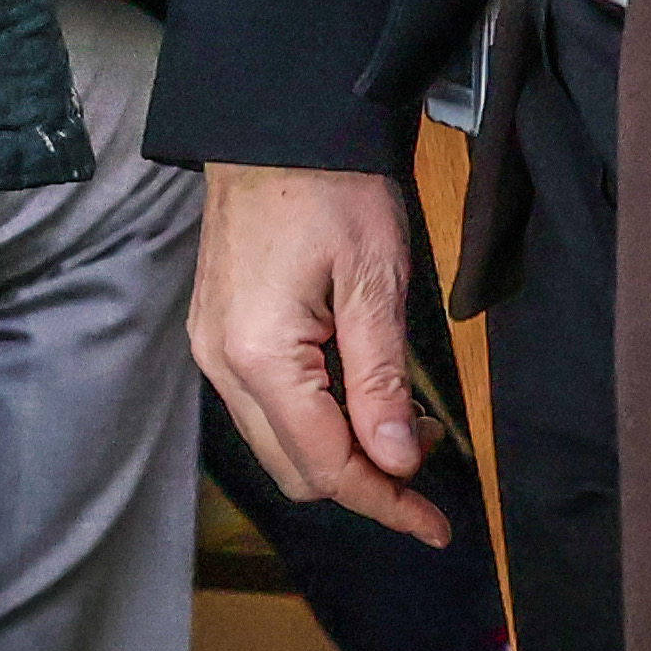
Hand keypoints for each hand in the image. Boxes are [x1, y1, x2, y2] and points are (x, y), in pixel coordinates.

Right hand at [190, 161, 447, 544]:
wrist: (273, 125)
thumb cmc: (330, 187)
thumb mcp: (374, 281)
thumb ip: (380, 379)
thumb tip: (395, 462)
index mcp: (259, 353)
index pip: (326, 464)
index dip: (386, 503)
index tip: (439, 525)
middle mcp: (221, 361)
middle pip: (296, 469)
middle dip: (366, 479)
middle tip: (428, 449)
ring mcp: (211, 345)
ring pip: (278, 442)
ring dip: (340, 450)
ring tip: (401, 418)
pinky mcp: (217, 330)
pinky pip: (264, 406)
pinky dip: (315, 419)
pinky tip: (357, 392)